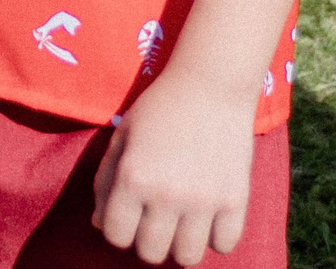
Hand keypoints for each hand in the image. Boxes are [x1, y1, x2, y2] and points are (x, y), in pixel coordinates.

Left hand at [91, 68, 256, 264]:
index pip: (115, 235)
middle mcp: (166, 195)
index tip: (129, 212)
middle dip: (148, 239)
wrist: (211, 83)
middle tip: (157, 217)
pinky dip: (216, 236)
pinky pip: (225, 245)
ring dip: (181, 243)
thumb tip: (99, 225)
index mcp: (133, 177)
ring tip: (183, 221)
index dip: (118, 227)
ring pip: (187, 258)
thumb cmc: (160, 108)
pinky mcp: (235, 200)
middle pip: (150, 253)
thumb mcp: (123, 136)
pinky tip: (210, 215)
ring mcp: (204, 201)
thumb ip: (105, 181)